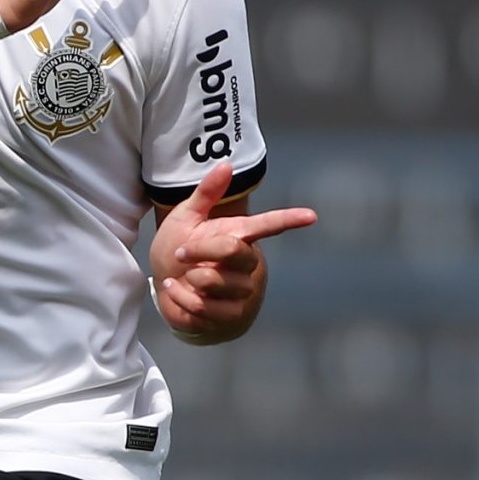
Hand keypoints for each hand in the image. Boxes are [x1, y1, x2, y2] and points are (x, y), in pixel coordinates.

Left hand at [151, 160, 316, 341]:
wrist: (166, 284)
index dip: (290, 220)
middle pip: (232, 250)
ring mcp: (242, 290)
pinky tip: (176, 291)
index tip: (311, 216)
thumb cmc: (178, 247)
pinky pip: (204, 306)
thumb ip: (206, 193)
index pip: (270, 225)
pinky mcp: (230, 314)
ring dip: (189, 278)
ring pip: (216, 281)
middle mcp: (246, 262)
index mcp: (239, 234)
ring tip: (182, 276)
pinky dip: (181, 298)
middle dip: (200, 250)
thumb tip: (226, 165)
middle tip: (181, 252)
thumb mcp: (186, 217)